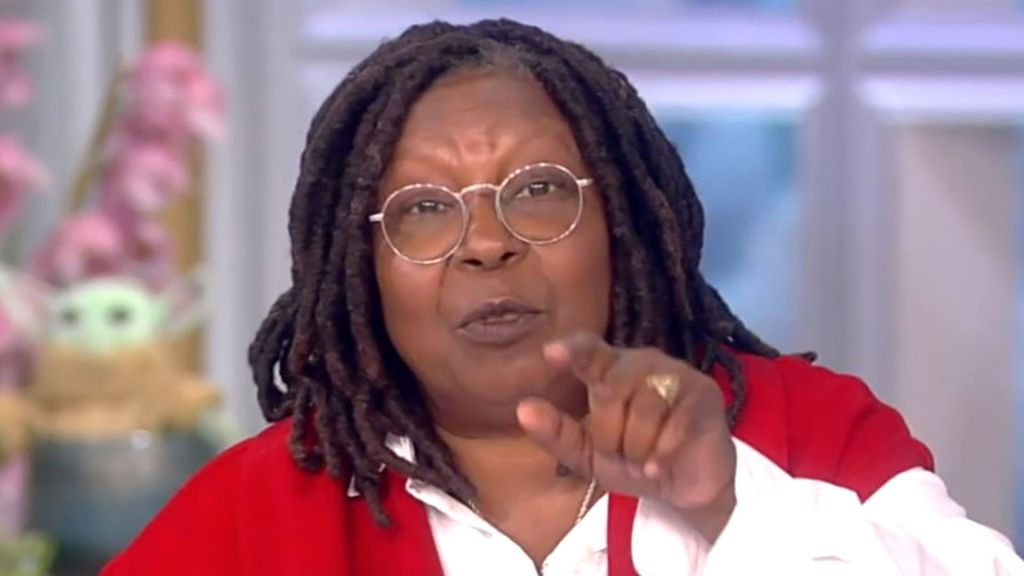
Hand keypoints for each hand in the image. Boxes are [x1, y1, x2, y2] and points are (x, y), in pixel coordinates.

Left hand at [516, 331, 736, 542]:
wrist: (683, 487)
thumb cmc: (633, 459)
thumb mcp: (588, 455)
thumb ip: (557, 433)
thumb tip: (523, 409)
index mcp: (612, 369)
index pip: (590, 351)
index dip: (574, 350)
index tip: (550, 352)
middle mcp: (644, 363)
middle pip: (614, 388)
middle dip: (610, 432)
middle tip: (620, 453)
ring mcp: (677, 375)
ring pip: (646, 408)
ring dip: (638, 446)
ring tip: (644, 459)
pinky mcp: (705, 397)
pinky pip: (676, 424)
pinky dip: (661, 453)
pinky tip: (658, 466)